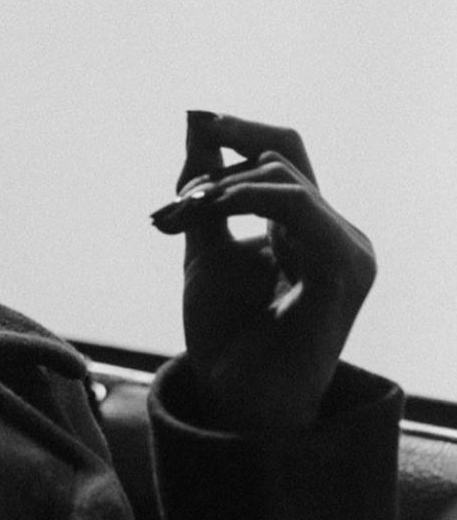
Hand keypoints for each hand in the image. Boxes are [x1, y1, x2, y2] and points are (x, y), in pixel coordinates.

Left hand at [150, 111, 375, 432]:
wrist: (236, 400)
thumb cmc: (226, 336)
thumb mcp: (204, 247)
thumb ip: (206, 191)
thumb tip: (198, 120)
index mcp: (308, 229)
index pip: (282, 154)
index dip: (238, 131)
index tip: (195, 119)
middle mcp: (336, 234)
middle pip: (282, 155)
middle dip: (215, 168)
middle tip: (172, 206)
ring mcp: (347, 251)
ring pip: (284, 176)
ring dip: (222, 187)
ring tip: (182, 216)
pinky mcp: (343, 270)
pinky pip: (299, 205)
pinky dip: (249, 197)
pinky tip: (211, 212)